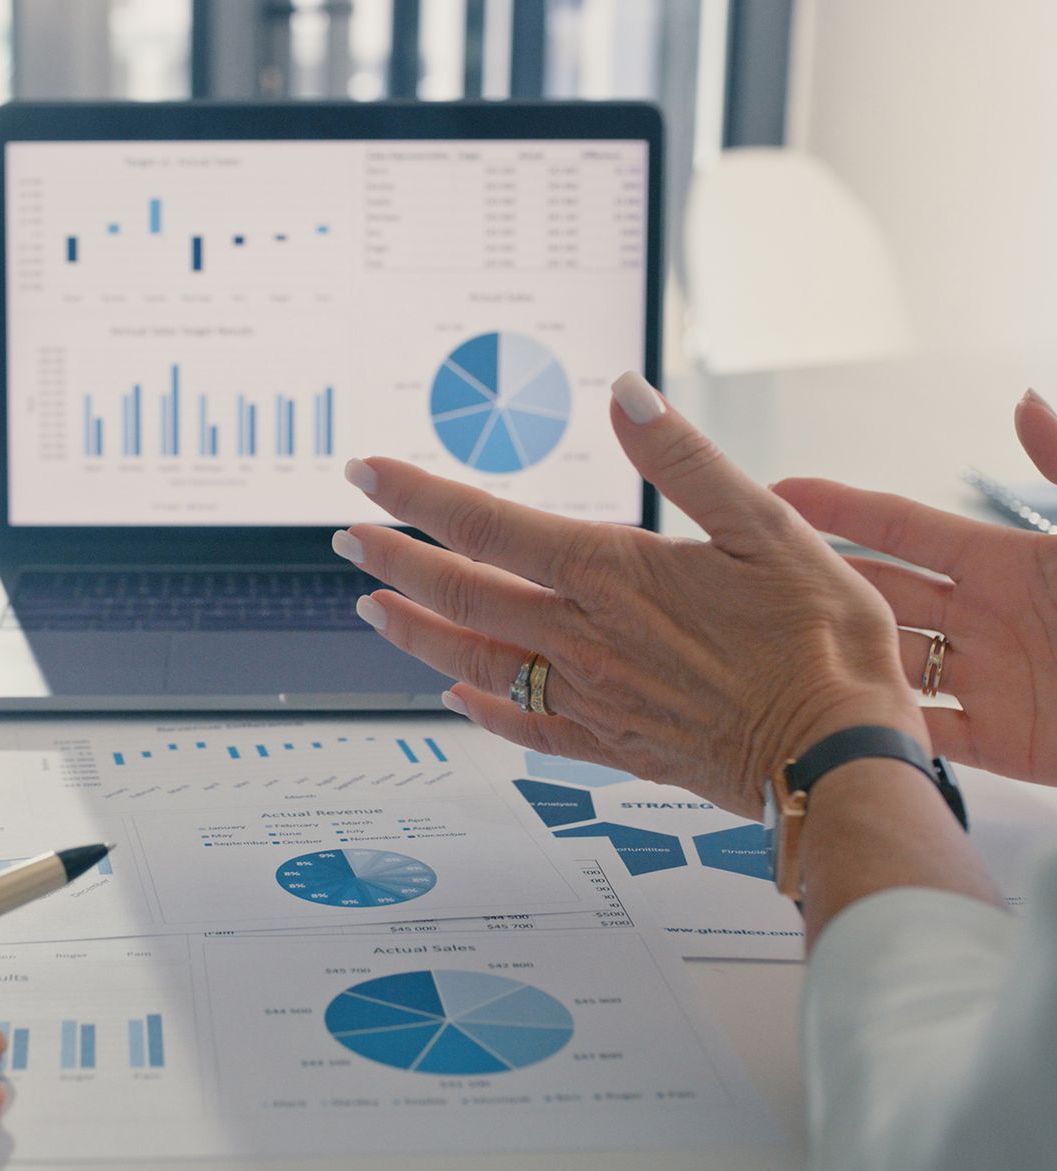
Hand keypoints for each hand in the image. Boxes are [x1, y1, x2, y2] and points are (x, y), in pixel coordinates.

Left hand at [334, 373, 923, 815]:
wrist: (841, 759)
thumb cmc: (821, 642)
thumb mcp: (771, 527)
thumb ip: (686, 459)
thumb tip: (625, 392)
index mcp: (611, 575)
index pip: (486, 524)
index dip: (417, 495)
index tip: (366, 473)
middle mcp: (584, 638)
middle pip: (462, 593)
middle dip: (394, 561)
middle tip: (346, 538)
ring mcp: (592, 699)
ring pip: (477, 660)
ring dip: (416, 631)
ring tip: (372, 608)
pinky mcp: (614, 748)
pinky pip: (526, 728)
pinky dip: (482, 710)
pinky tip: (458, 699)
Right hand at [772, 389, 1056, 784]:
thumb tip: (1020, 398)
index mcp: (1013, 561)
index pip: (902, 529)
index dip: (838, 510)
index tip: (772, 495)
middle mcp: (991, 620)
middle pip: (877, 595)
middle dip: (811, 584)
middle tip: (738, 578)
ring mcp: (993, 682)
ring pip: (886, 662)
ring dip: (830, 654)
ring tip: (761, 648)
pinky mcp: (1007, 745)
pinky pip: (924, 733)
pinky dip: (875, 723)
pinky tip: (824, 712)